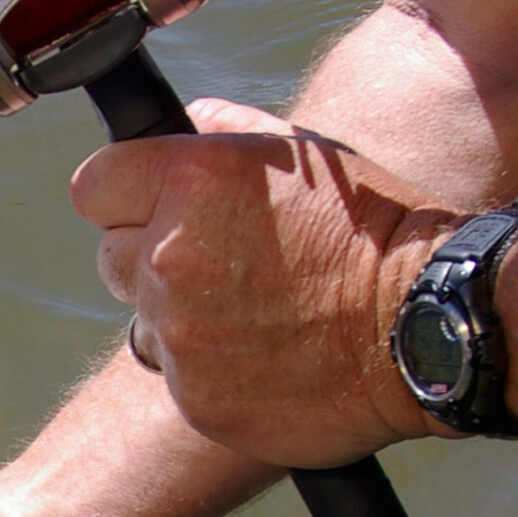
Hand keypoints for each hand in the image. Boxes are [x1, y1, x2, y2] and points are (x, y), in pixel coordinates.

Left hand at [70, 97, 459, 469]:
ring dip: (181, 319)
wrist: (423, 324)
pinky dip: (212, 372)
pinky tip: (268, 356)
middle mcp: (171, 256)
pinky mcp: (197, 397)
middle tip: (221, 265)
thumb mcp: (305, 155)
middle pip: (110, 257)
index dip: (122, 196)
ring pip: (145, 323)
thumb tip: (190, 119)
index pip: (93, 186)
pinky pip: (180, 379)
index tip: (147, 207)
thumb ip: (229, 130)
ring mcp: (180, 334)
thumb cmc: (373, 230)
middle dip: (151, 258)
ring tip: (256, 313)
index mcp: (190, 182)